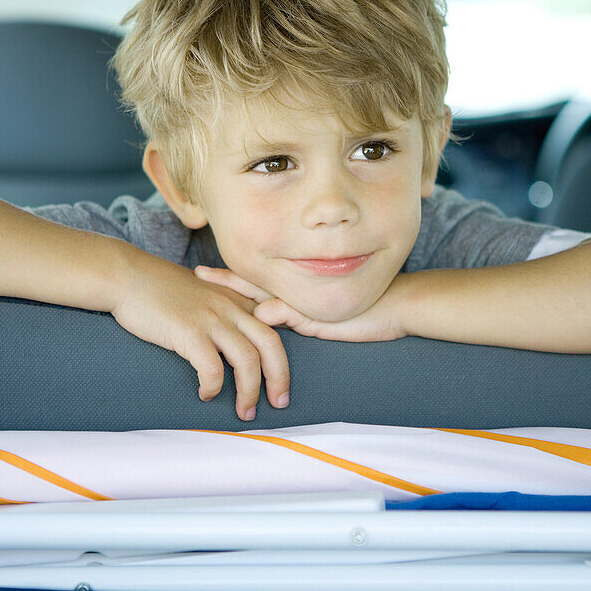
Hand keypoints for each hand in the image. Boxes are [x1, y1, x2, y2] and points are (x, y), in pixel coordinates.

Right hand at [110, 251, 290, 419]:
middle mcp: (229, 307)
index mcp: (235, 298)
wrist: (126, 276)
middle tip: (278, 402)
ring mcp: (210, 319)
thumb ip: (222, 309)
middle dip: (279, 377)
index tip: (281, 381)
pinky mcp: (188, 332)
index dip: (284, 355)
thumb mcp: (202, 291)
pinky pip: (212, 368)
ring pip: (247, 360)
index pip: (274, 326)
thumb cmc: (159, 288)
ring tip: (245, 411)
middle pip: (271, 344)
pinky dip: (214, 387)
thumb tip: (231, 342)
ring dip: (250, 391)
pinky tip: (205, 394)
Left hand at [193, 265, 411, 341]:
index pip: (255, 283)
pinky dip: (274, 313)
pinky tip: (257, 311)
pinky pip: (293, 312)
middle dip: (222, 280)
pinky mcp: (319, 315)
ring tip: (208, 282)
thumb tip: (262, 315)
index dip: (229, 279)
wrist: (396, 306)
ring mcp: (305, 302)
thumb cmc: (362, 312)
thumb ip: (291, 316)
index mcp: (293, 293)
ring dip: (237, 289)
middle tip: (194, 274)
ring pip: (264, 292)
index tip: (203, 273)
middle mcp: (295, 293)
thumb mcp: (319, 317)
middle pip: (250, 284)